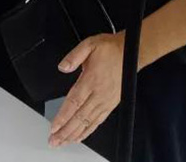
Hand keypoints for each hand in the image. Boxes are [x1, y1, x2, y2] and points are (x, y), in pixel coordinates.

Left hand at [48, 32, 124, 147]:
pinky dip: (89, 131)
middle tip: (54, 141)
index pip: (74, 102)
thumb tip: (62, 67)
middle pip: (79, 117)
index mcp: (91, 80)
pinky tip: (80, 136)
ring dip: (75, 134)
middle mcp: (99, 94)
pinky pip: (99, 121)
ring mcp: (106, 101)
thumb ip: (74, 56)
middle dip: (65, 131)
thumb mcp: (89, 44)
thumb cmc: (110, 49)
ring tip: (63, 142)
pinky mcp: (111, 104)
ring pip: (89, 122)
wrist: (131, 52)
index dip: (63, 116)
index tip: (54, 126)